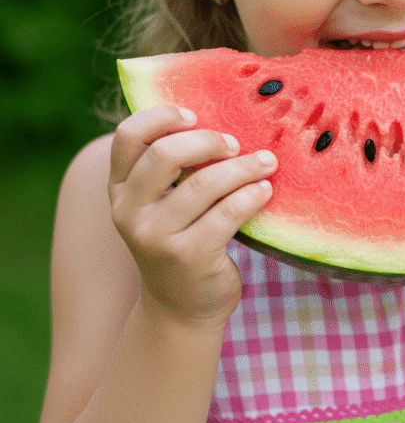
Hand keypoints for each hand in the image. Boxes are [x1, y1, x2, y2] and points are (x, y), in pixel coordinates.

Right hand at [108, 105, 276, 325]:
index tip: (194, 115)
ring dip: (242, 168)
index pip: (127, 137)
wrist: (181, 308)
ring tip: (267, 163)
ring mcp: (156, 237)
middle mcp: (129, 212)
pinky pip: (226, 214)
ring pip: (203, 184)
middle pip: (165, 154)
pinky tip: (266, 191)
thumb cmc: (182, 243)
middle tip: (237, 144)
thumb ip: (175, 172)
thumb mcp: (164, 207)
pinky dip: (251, 196)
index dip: (161, 117)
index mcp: (120, 190)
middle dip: (209, 141)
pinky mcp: (188, 256)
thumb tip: (223, 124)